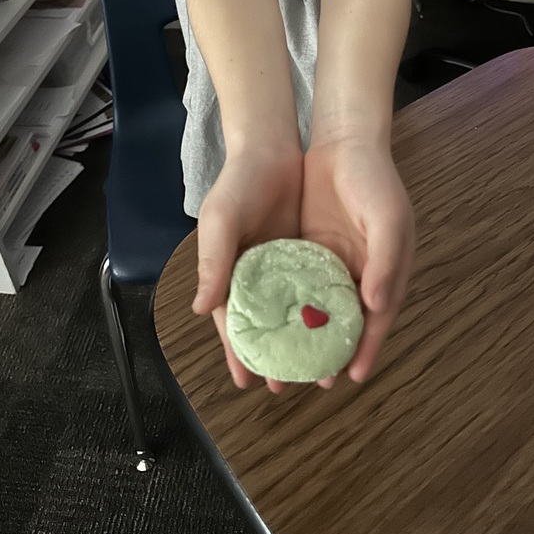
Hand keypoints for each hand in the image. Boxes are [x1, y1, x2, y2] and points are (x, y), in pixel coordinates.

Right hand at [192, 143, 302, 389]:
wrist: (272, 147)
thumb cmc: (238, 182)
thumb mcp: (221, 219)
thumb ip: (213, 261)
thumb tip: (199, 309)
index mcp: (230, 272)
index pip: (233, 320)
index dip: (239, 350)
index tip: (247, 382)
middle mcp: (257, 274)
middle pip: (265, 324)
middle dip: (274, 355)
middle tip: (285, 387)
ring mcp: (284, 265)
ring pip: (293, 311)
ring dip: (301, 338)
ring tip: (315, 368)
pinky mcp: (307, 252)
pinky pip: (316, 287)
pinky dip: (322, 309)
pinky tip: (333, 328)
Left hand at [300, 137, 414, 383]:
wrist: (343, 141)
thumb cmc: (374, 180)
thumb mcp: (388, 218)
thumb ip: (386, 262)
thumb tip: (375, 308)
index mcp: (385, 272)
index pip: (376, 320)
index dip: (365, 349)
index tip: (351, 377)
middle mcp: (359, 273)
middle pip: (345, 322)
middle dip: (330, 352)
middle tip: (312, 381)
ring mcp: (332, 262)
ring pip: (318, 308)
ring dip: (305, 334)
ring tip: (287, 361)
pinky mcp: (308, 249)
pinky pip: (297, 283)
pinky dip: (288, 304)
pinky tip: (271, 321)